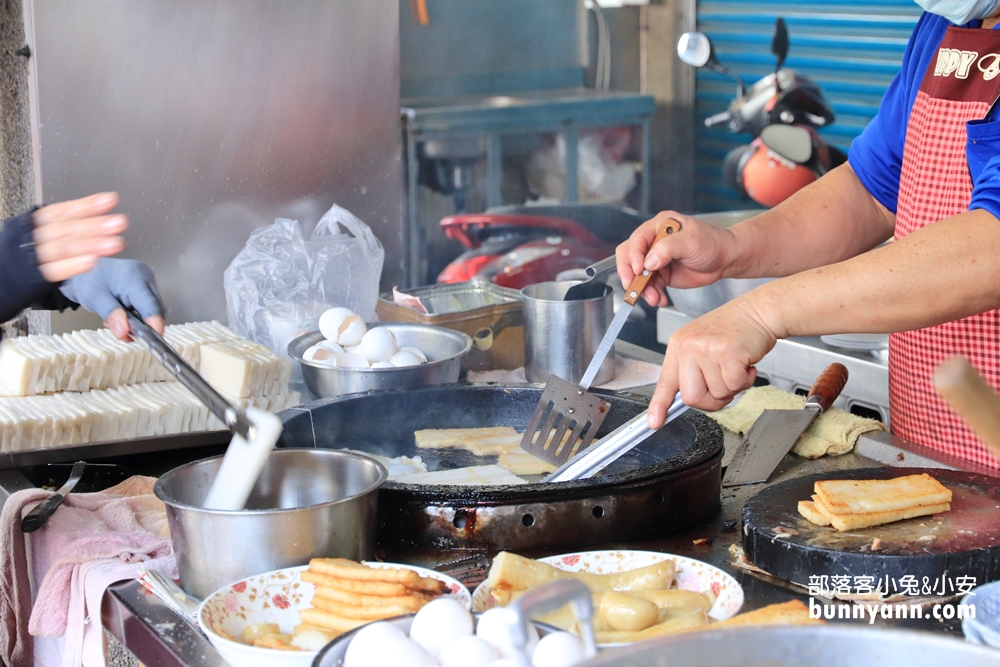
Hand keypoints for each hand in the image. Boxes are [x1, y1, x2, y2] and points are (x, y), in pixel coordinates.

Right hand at [32, 193, 127, 281]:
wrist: (8, 274)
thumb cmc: (33, 250)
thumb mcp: (46, 231)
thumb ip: (70, 223)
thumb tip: (103, 211)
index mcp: (37, 223)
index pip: (63, 212)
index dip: (87, 205)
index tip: (111, 200)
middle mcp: (35, 237)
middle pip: (65, 229)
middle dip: (94, 225)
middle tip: (119, 222)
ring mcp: (34, 257)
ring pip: (62, 248)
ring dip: (91, 245)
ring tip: (115, 242)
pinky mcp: (36, 277)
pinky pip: (54, 271)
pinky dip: (73, 265)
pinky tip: (92, 260)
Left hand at [59, 258, 164, 340]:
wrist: (86, 272)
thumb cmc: (88, 281)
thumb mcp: (95, 299)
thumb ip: (111, 314)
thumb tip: (124, 331)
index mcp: (135, 277)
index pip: (150, 305)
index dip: (154, 324)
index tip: (153, 339)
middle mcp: (146, 277)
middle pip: (154, 308)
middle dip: (141, 325)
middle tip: (122, 332)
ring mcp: (148, 281)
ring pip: (152, 309)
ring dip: (138, 321)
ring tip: (118, 320)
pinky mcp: (147, 286)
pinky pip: (148, 306)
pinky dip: (138, 316)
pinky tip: (123, 315)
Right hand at [615, 211, 738, 307]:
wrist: (725, 260)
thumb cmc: (711, 243)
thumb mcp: (690, 241)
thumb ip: (667, 249)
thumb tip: (648, 262)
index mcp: (658, 227)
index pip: (637, 240)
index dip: (634, 256)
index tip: (638, 270)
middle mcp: (654, 242)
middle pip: (630, 257)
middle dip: (630, 275)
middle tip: (635, 288)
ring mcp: (656, 260)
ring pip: (638, 276)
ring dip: (643, 289)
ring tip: (654, 298)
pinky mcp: (662, 274)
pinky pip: (650, 286)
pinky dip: (653, 295)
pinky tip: (660, 299)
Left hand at [648, 296, 777, 426]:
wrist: (758, 311)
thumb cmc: (734, 330)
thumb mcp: (702, 345)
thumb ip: (692, 370)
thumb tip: (687, 400)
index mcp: (679, 346)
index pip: (665, 382)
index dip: (659, 405)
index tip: (654, 422)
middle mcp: (688, 347)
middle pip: (691, 397)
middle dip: (711, 401)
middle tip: (724, 386)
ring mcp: (706, 349)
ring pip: (717, 394)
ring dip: (733, 387)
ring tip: (736, 366)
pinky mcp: (727, 353)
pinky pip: (735, 385)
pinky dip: (746, 381)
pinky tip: (746, 364)